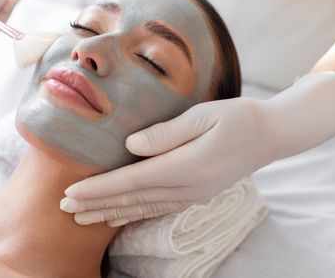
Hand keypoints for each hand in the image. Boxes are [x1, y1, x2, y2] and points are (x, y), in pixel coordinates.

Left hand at [60, 72, 334, 226]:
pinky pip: (157, 208)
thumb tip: (130, 145)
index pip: (131, 181)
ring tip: (83, 218)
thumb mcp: (203, 116)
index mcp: (185, 166)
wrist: (270, 135)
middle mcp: (187, 187)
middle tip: (64, 209)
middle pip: (131, 199)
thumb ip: (166, 133)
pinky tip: (118, 216)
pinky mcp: (196, 194)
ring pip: (141, 208)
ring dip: (109, 212)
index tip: (71, 194)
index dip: (99, 189)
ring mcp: (192, 194)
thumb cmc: (237, 118)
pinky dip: (133, 213)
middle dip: (96, 204)